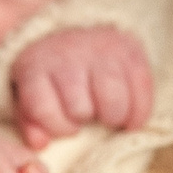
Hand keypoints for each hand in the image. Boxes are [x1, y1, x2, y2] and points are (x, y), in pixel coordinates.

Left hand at [12, 26, 154, 148]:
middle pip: (81, 109)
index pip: (43, 109)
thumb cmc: (53, 76)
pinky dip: (138, 113)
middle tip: (89, 114)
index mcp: (37, 67)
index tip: (68, 126)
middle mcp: (69, 56)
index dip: (58, 127)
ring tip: (109, 114)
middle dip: (86, 118)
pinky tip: (130, 116)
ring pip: (114, 104)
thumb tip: (41, 144)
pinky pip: (142, 94)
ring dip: (113, 117)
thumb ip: (31, 121)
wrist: (79, 29)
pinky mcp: (131, 52)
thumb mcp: (31, 93)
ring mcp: (102, 51)